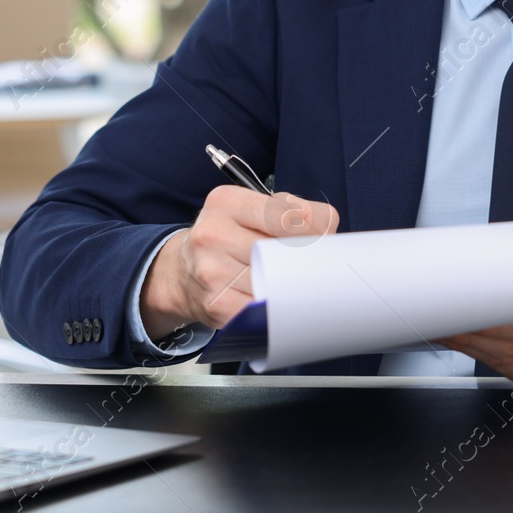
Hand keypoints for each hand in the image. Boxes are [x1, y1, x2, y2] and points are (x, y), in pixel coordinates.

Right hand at [139, 184, 338, 340]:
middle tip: (313, 265)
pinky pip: (265, 309)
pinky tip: (275, 300)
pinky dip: (278, 307)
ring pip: (278, 281)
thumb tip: (329, 233)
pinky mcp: (217, 305)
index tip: (323, 241)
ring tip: (290, 281)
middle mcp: (213, 234)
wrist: (183, 274)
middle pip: (285, 251)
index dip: (316, 231)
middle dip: (306, 260)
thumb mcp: (254, 210)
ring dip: (293, 286)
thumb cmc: (229, 237)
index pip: (288, 215)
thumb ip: (294, 211)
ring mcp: (211, 271)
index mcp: (226, 202)